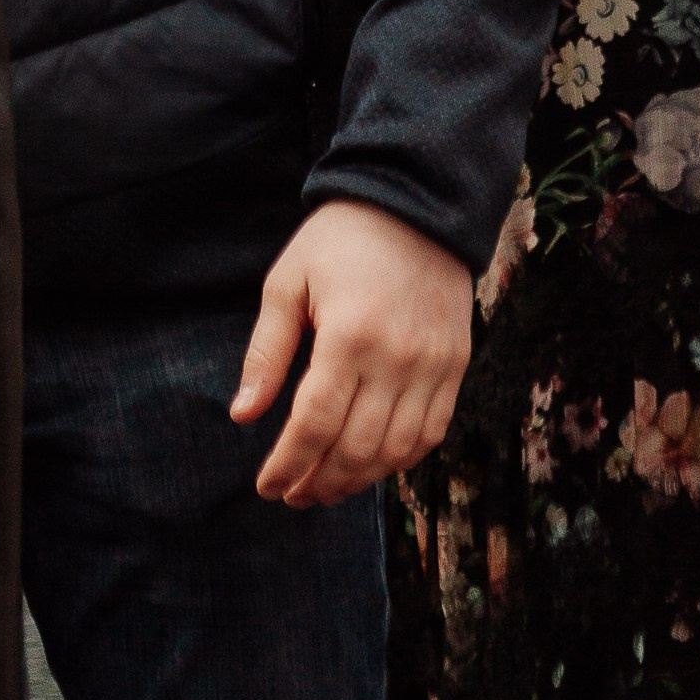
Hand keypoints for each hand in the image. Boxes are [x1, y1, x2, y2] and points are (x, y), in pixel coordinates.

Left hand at [233, 200, 474, 506]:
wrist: (416, 204)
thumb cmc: (339, 240)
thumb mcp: (287, 282)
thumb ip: (267, 352)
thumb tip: (243, 415)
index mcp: (350, 335)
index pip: (316, 424)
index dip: (289, 464)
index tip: (267, 486)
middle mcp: (398, 358)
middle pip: (357, 448)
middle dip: (319, 482)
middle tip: (292, 496)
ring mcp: (434, 366)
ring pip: (395, 451)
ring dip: (358, 480)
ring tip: (324, 488)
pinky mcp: (456, 366)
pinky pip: (430, 433)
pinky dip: (399, 460)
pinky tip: (370, 465)